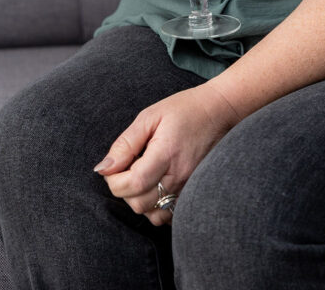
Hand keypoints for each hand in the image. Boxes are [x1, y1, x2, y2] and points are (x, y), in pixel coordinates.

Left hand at [93, 82, 240, 224]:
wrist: (220, 111)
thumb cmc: (184, 109)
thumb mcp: (150, 116)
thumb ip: (126, 143)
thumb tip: (104, 168)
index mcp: (166, 154)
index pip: (132, 184)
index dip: (114, 180)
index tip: (113, 166)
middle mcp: (179, 176)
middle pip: (139, 203)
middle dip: (124, 190)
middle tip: (126, 168)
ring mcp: (189, 188)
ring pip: (153, 214)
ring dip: (139, 200)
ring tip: (141, 177)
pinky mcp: (194, 193)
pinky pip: (169, 215)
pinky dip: (156, 207)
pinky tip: (155, 187)